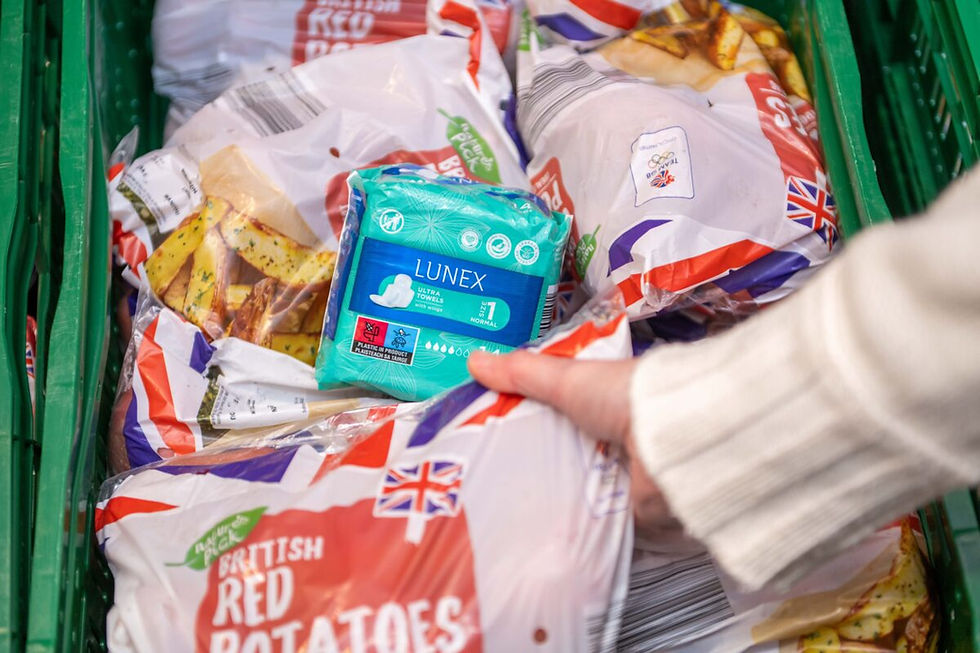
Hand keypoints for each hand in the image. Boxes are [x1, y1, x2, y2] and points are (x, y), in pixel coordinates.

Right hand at [467, 350, 683, 539]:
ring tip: (509, 509)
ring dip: (559, 500)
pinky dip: (578, 528)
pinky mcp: (634, 511)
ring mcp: (628, 476)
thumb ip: (523, 373)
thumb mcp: (566, 378)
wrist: (674, 437)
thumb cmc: (626, 397)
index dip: (536, 422)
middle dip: (541, 467)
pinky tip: (545, 533)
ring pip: (584, 492)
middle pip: (572, 455)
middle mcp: (621, 438)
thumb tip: (475, 360)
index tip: (499, 435)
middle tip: (495, 478)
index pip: (567, 413)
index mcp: (609, 401)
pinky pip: (599, 522)